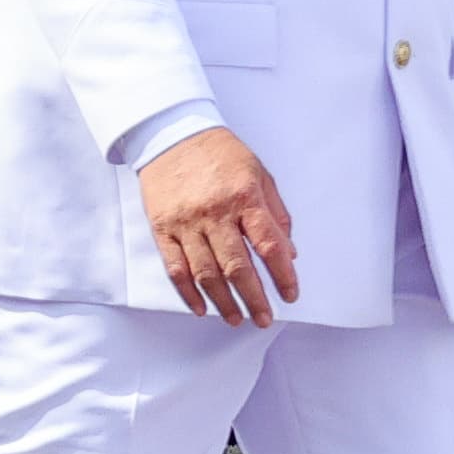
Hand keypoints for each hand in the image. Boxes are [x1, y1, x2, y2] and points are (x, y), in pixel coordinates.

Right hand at [139, 126, 298, 326]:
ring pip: (206, 272)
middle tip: (264, 318)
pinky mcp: (162, 227)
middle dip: (254, 298)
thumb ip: (276, 214)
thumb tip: (289, 253)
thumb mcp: (259, 174)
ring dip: (223, 301)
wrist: (171, 134)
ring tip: (236, 318)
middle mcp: (214, 213)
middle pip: (237, 266)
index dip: (282, 275)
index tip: (290, 295)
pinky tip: (201, 307)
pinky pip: (175, 266)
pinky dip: (187, 292)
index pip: (269, 245)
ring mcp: (185, 222)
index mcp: (243, 197)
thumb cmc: (219, 153)